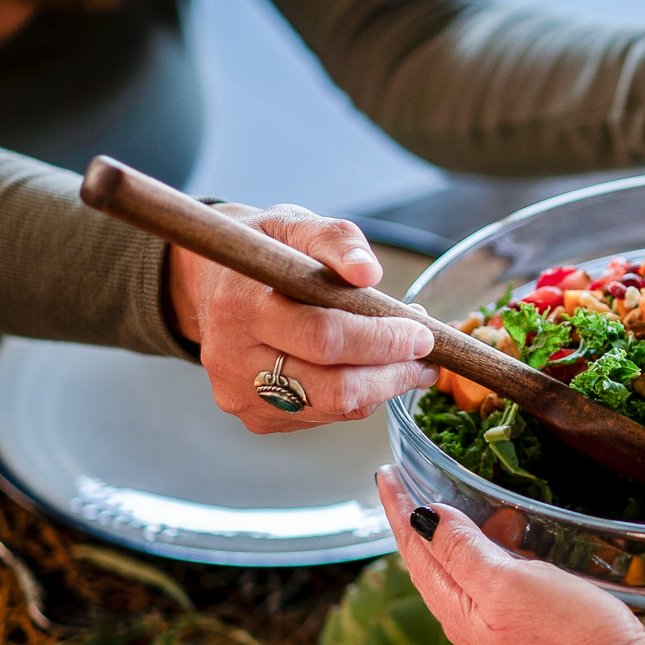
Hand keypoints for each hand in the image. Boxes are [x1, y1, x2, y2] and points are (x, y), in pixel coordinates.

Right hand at [167, 206, 439, 434]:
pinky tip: (367, 369)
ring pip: (334, 408)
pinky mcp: (257, 418)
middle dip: (393, 373)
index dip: (382, 340)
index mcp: (239, 304)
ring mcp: (240, 394)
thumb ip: (337, 241)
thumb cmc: (265, 253)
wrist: (218, 284)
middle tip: (425, 354)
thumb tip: (368, 271)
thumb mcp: (296, 226)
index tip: (421, 332)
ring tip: (405, 358)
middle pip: (334, 388)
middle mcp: (231, 358)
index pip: (324, 337)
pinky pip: (324, 417)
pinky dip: (357, 396)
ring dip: (383, 386)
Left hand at [378, 468, 644, 644]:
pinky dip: (499, 578)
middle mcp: (470, 638)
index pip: (416, 553)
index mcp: (459, 613)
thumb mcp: (510, 583)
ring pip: (470, 591)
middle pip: (437, 572)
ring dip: (470, 551)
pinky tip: (520, 572)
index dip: (399, 510)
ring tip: (492, 521)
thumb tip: (424, 518)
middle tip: (430, 486)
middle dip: (431, 527)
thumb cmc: (571, 637)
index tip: (386, 474)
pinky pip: (498, 609)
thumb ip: (464, 552)